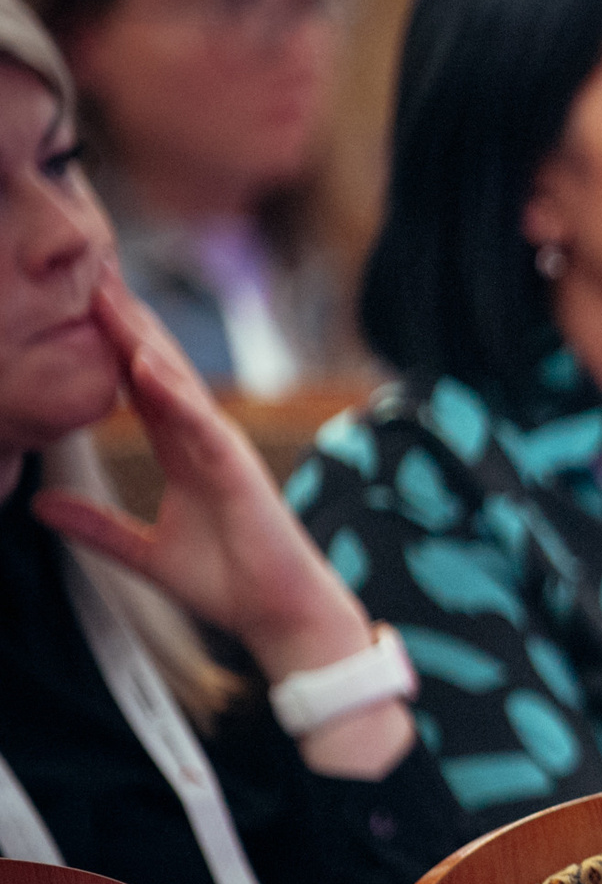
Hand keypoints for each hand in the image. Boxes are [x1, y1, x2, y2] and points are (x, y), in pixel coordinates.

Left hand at [33, 273, 411, 775]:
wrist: (279, 615)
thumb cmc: (230, 584)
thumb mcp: (144, 553)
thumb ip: (96, 526)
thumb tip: (39, 505)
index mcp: (182, 454)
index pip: (138, 386)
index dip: (109, 343)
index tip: (81, 299)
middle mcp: (202, 441)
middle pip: (156, 367)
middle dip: (124, 320)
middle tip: (91, 268)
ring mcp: (221, 450)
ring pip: (176, 382)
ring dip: (142, 338)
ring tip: (108, 295)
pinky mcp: (237, 471)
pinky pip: (200, 423)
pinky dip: (172, 391)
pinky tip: (144, 362)